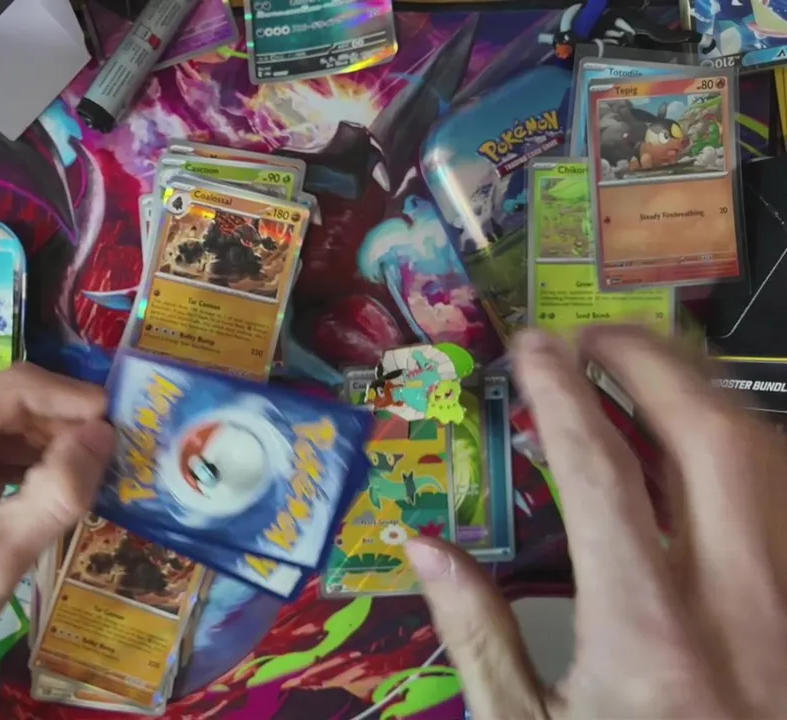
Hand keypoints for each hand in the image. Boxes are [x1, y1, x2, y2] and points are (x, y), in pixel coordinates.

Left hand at [0, 365, 115, 719]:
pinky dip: (36, 467)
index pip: (11, 388)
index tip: (123, 418)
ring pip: (11, 429)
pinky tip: (69, 486)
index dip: (70, 398)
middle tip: (121, 451)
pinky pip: (0, 454)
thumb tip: (107, 435)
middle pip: (11, 405)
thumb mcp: (2, 549)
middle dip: (65, 425)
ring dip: (55, 447)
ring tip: (103, 471)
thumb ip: (58, 490)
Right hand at [405, 326, 786, 717]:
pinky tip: (710, 458)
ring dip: (708, 399)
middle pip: (712, 435)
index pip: (600, 470)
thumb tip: (421, 544)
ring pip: (773, 460)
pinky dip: (752, 457)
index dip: (560, 392)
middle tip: (592, 339)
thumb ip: (476, 634)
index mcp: (647, 631)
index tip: (531, 348)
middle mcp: (738, 602)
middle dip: (648, 362)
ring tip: (647, 380)